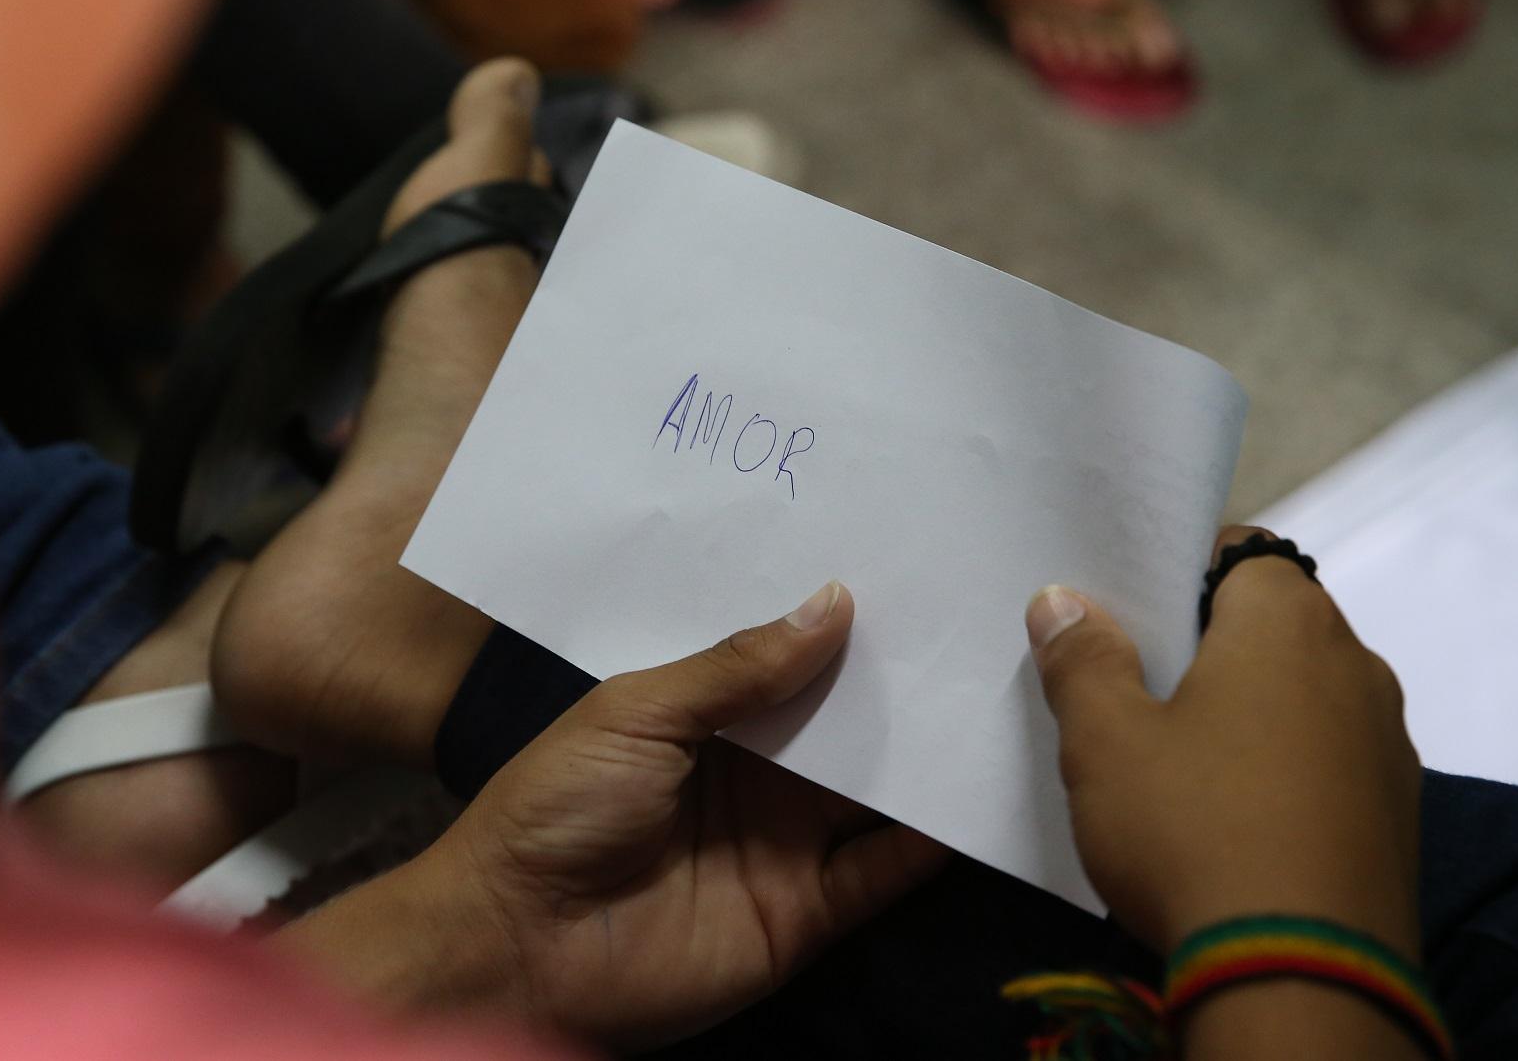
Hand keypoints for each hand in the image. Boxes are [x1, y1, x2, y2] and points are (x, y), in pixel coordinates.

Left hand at [388, 582, 947, 1046]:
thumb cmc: (560, 808)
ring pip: (875, 788)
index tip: (911, 569)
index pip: (789, 661)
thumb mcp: (639, 713)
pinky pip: (883, 870)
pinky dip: (931, 839)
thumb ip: (738, 667)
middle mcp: (757, 772)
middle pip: (843, 721)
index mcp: (706, 716)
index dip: (841, 623)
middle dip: (899, 679)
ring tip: (997, 692)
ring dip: (927, 751)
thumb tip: (837, 601)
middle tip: (979, 619)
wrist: (520, 949)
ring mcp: (786, 840)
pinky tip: (979, 791)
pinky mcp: (809, 911)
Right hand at [1026, 526, 1421, 956]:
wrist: (1304, 981)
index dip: (1180, 571)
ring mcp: (1388, 745)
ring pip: (1305, 696)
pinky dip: (1285, 771)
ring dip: (1251, 712)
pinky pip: (1329, 762)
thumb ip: (1084, 661)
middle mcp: (1357, 665)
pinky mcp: (1397, 818)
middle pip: (1275, 624)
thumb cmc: (1195, 830)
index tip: (1129, 612)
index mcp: (1290, 622)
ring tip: (1180, 761)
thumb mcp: (1107, 744)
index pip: (1242, 551)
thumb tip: (1063, 600)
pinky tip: (1234, 820)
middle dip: (1210, 645)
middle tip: (1136, 686)